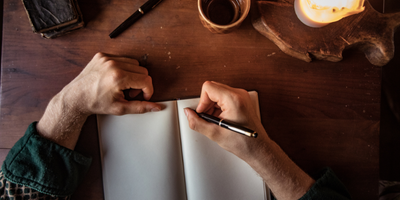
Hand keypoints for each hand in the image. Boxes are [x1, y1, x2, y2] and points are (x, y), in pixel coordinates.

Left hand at [37, 53, 160, 149]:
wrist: (76, 98)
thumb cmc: (95, 103)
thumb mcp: (121, 108)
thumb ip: (141, 107)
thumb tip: (157, 107)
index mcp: (118, 78)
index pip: (146, 80)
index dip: (148, 91)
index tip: (143, 97)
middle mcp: (113, 65)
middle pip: (142, 71)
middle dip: (140, 84)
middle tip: (130, 93)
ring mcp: (107, 58)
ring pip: (134, 63)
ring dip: (133, 75)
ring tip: (123, 86)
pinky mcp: (102, 55)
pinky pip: (122, 58)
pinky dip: (123, 68)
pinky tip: (116, 78)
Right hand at [184, 81, 314, 199]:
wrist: (258, 148)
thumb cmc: (243, 142)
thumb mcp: (215, 134)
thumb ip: (197, 122)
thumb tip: (188, 114)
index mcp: (233, 99)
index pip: (208, 87)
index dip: (202, 101)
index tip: (203, 113)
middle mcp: (239, 94)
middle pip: (212, 88)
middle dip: (206, 103)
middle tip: (208, 118)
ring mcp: (242, 96)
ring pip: (217, 92)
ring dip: (212, 105)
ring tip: (216, 120)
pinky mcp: (242, 100)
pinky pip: (224, 97)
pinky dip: (219, 106)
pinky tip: (221, 119)